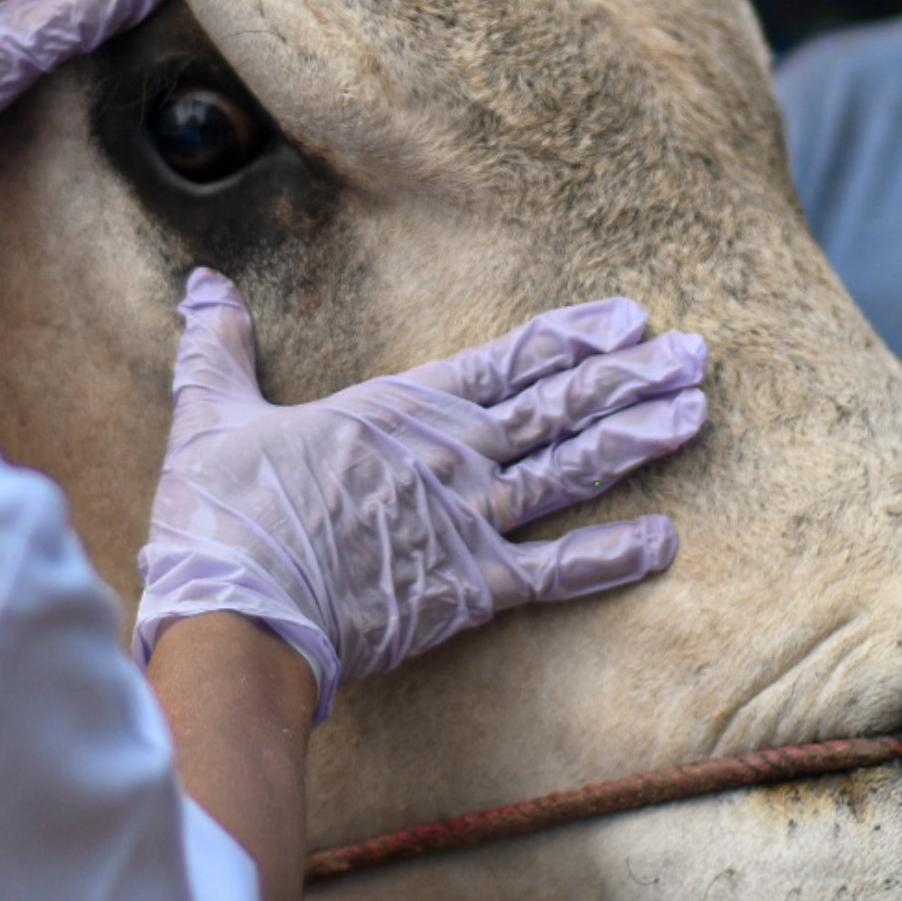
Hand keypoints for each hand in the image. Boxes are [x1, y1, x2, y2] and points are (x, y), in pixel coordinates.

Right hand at [136, 269, 707, 721]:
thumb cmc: (222, 517)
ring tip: (699, 413)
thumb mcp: (211, 416)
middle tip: (697, 353)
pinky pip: (558, 572)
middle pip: (560, 406)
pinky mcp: (471, 591)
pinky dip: (614, 556)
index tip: (630, 316)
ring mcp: (468, 522)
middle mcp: (450, 457)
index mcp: (398, 410)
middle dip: (632, 376)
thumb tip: (202, 286)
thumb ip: (218, 348)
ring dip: (640, 439)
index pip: (506, 359)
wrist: (239, 614)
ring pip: (573, 470)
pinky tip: (668, 541)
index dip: (572, 334)